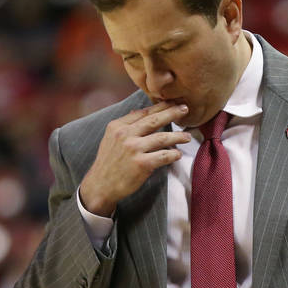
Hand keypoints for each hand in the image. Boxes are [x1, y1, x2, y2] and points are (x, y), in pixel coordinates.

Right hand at [79, 101, 190, 215]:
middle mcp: (125, 135)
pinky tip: (178, 154)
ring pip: (162, 138)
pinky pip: (163, 156)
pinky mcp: (141, 164)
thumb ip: (125, 126)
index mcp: (118, 126)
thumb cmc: (108, 162)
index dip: (160, 106)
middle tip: (185, 108)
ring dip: (177, 136)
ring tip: (187, 136)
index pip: (143, 112)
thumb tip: (137, 111)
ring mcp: (133, 149)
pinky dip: (173, 155)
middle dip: (172, 113)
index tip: (172, 102)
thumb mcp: (110, 139)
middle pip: (154, 120)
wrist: (101, 185)